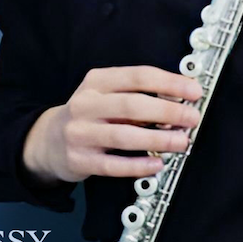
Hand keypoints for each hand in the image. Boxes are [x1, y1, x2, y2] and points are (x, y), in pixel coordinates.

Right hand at [23, 65, 202, 184]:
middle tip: (192, 119)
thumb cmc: (90, 114)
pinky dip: (139, 165)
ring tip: (181, 142)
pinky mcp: (79, 160)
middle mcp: (86, 104)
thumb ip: (138, 94)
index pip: (138, 76)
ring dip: (158, 140)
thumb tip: (180, 101)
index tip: (194, 91)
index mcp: (97, 81)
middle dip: (168, 112)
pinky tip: (157, 164)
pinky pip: (113, 165)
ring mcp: (80, 133)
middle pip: (133, 105)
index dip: (170, 82)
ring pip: (124, 136)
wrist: (48, 141)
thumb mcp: (106, 93)